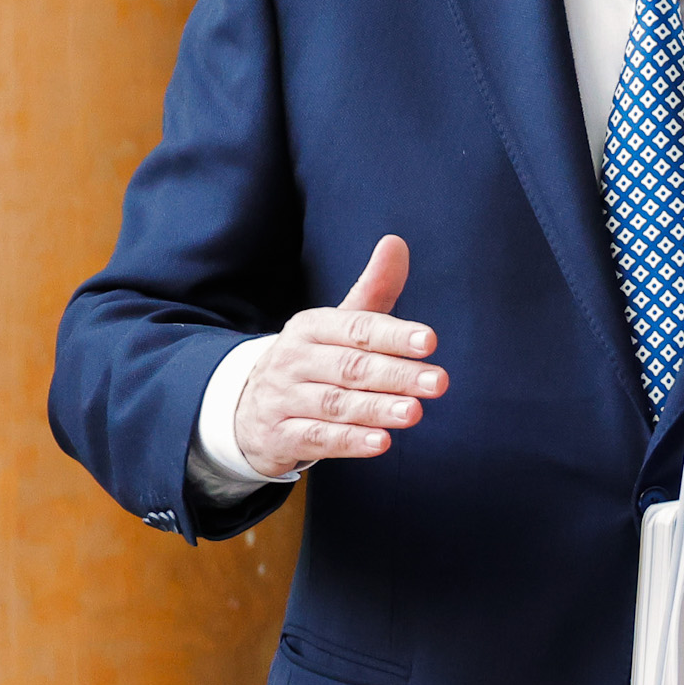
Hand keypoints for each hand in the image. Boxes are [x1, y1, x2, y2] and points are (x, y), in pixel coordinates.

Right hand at [231, 234, 446, 474]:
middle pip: (350, 368)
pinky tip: (382, 443)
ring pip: (335, 404)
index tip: (431, 341)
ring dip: (377, 409)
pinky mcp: (279, 437)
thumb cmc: (312, 359)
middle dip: (396, 375)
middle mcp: (294, 360)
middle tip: (439, 382)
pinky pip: (316, 438)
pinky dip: (350, 442)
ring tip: (415, 412)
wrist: (244, 407)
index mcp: (311, 327)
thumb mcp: (337, 324)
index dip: (394, 334)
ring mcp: (283, 400)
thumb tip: (396, 242)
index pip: (356, 328)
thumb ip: (373, 289)